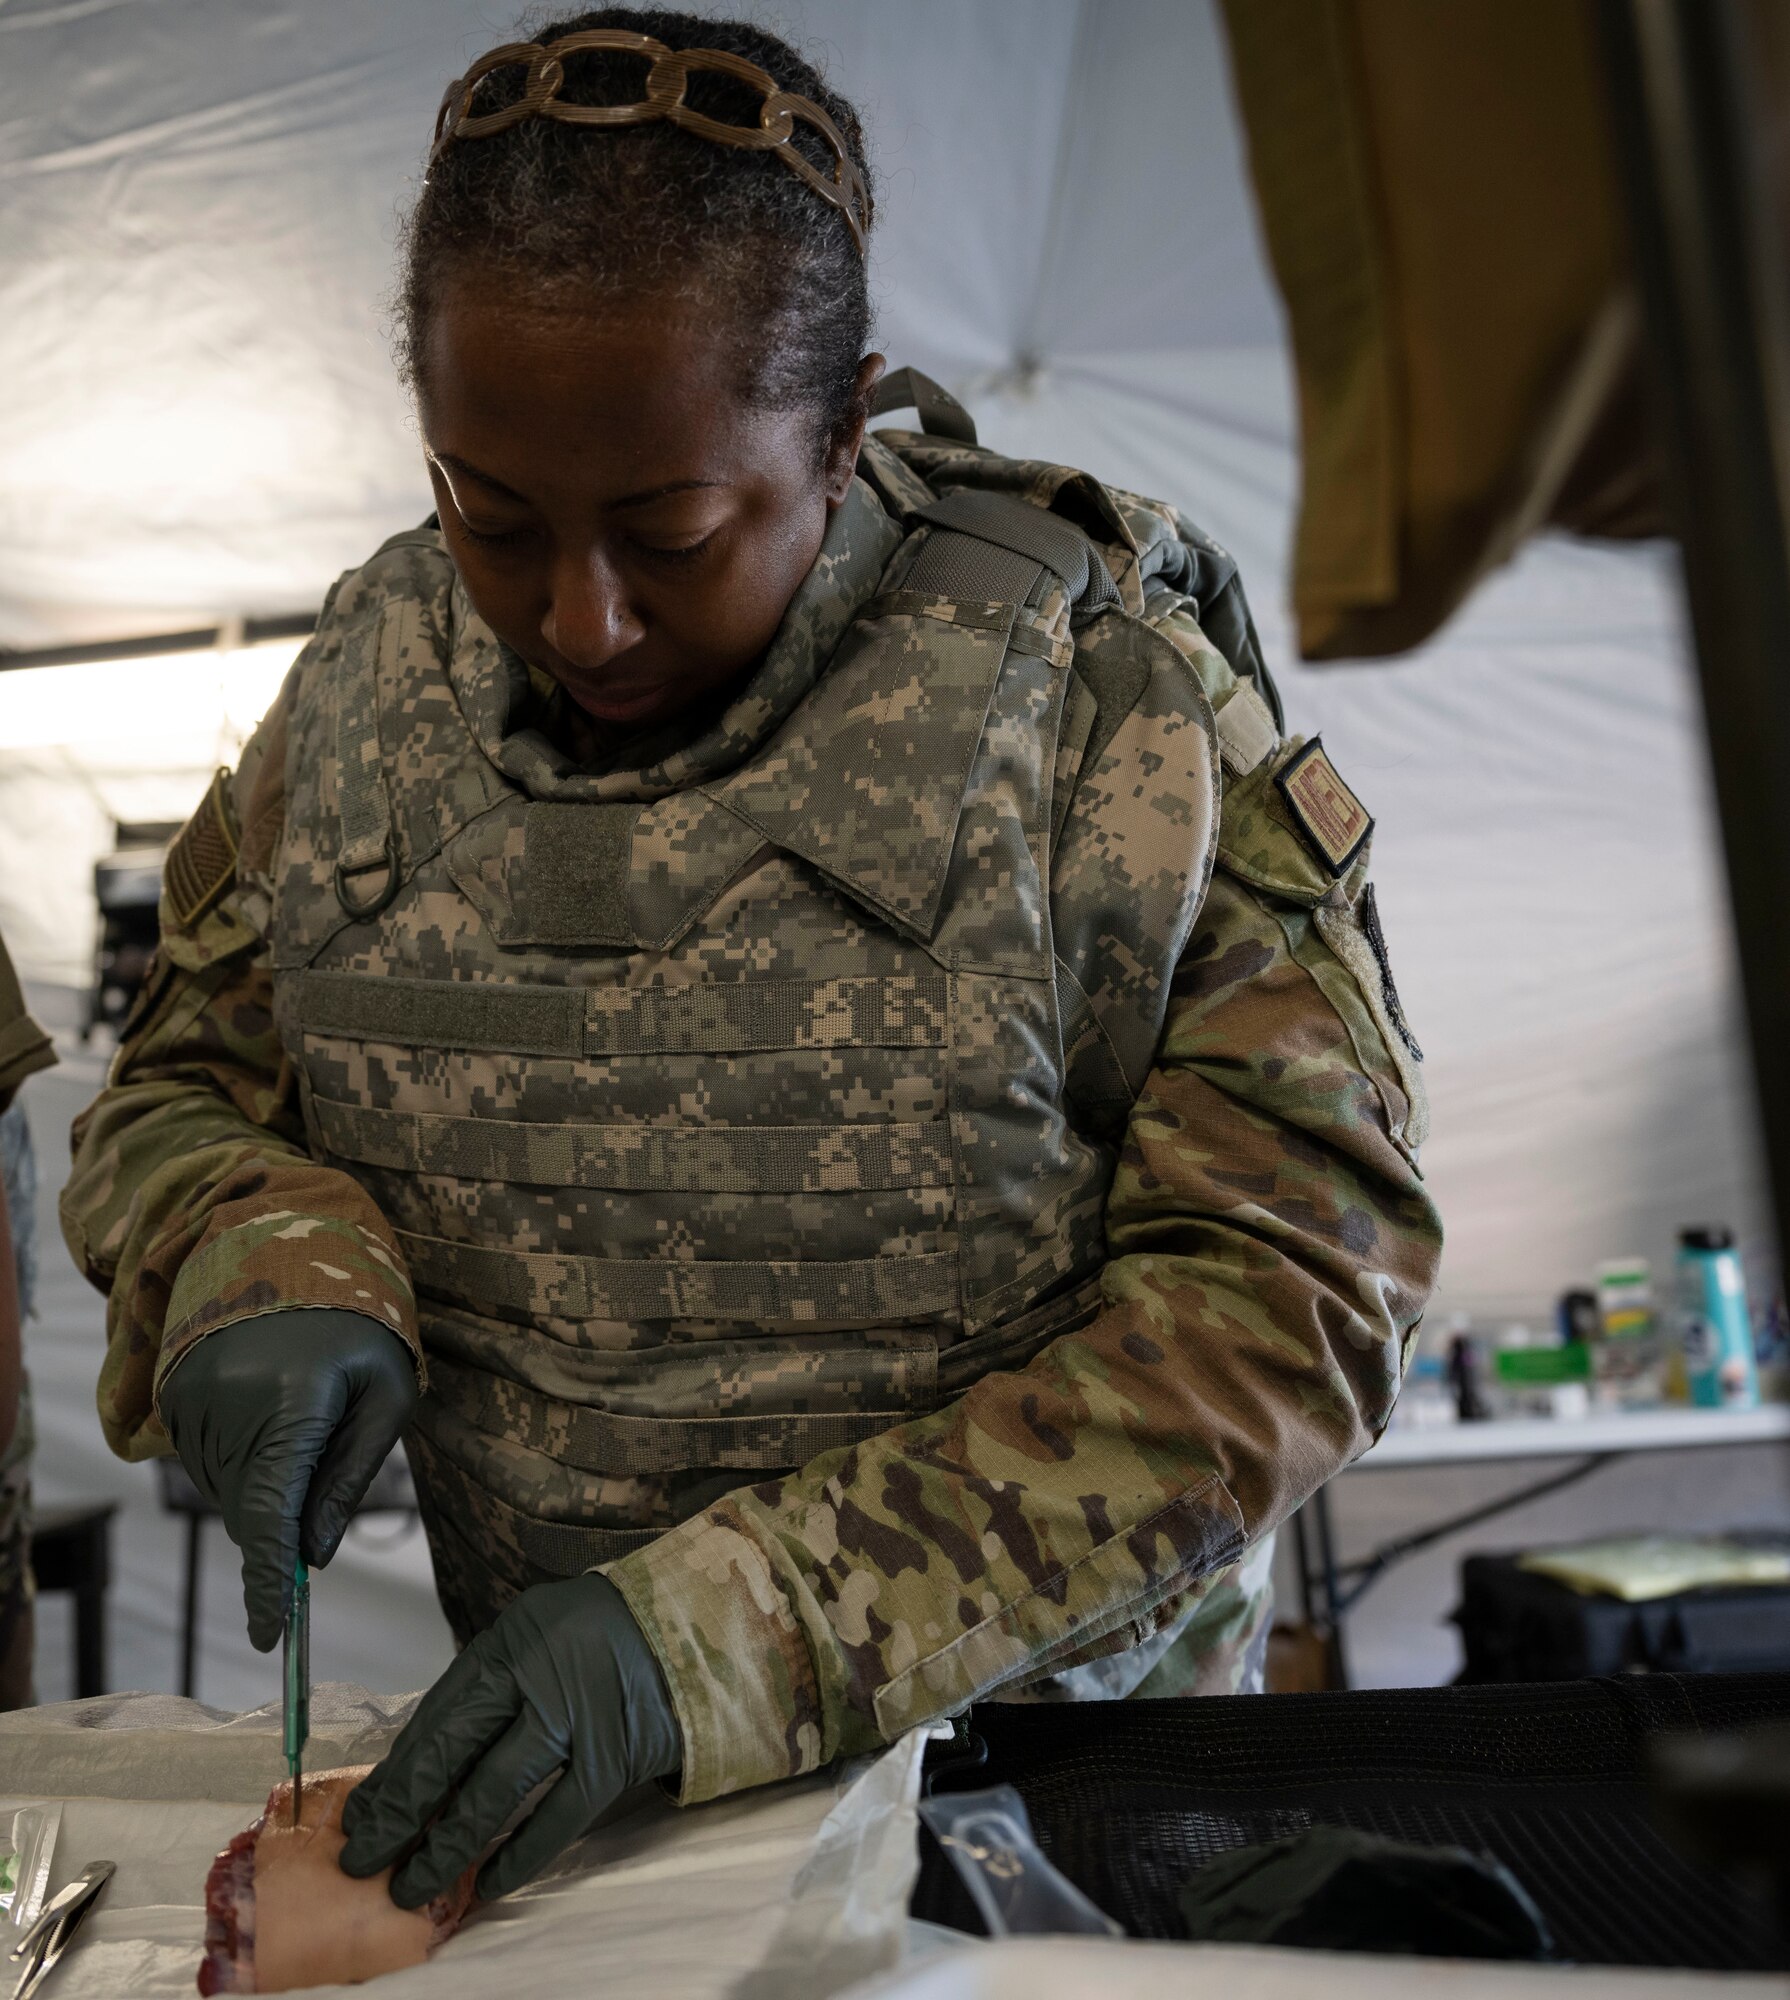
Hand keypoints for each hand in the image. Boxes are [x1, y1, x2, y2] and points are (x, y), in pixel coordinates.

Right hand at [159, 1307, 417, 1650]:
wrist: (293, 1249)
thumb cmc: (360, 1328)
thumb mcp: (388, 1394)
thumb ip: (351, 1477)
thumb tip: (314, 1556)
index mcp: (292, 1404)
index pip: (271, 1517)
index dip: (269, 1584)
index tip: (270, 1636)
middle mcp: (228, 1406)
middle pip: (252, 1512)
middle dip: (288, 1516)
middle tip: (327, 1452)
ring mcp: (190, 1401)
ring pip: (228, 1494)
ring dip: (265, 1484)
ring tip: (301, 1413)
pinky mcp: (172, 1397)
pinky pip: (208, 1464)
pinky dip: (242, 1461)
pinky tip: (271, 1411)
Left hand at [337, 1573, 680, 1906]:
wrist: (690, 1627)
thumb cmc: (597, 1638)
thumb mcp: (534, 1638)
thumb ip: (487, 1693)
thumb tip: (424, 1772)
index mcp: (508, 1643)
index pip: (435, 1717)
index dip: (394, 1772)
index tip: (360, 1816)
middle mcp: (537, 1676)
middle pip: (451, 1753)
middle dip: (402, 1813)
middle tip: (364, 1862)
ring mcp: (577, 1718)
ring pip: (494, 1793)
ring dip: (446, 1846)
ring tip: (411, 1886)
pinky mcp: (615, 1757)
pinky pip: (557, 1819)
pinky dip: (519, 1855)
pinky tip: (487, 1883)